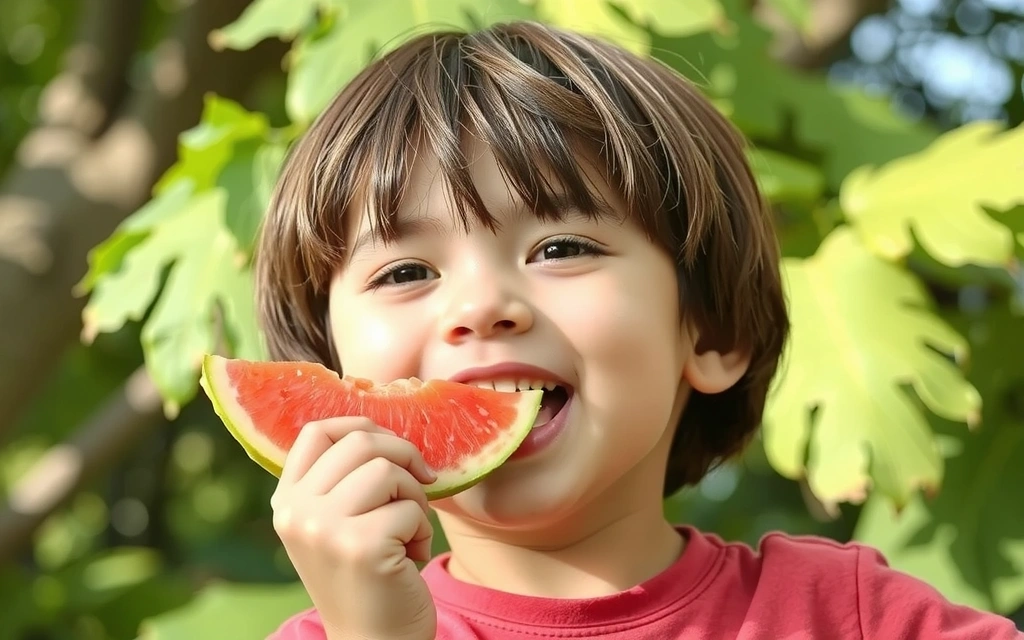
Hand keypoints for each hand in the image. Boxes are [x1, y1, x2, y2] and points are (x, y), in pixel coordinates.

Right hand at [271, 417, 437, 639]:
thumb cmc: (367, 578)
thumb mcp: (338, 524)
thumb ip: (343, 479)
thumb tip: (383, 428)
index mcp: (287, 501)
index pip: (318, 430)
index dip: (363, 425)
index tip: (392, 448)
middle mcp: (296, 512)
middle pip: (361, 441)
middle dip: (404, 458)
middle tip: (419, 487)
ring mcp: (324, 529)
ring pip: (388, 470)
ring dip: (414, 498)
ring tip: (409, 531)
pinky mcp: (360, 547)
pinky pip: (410, 508)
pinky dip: (423, 532)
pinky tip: (411, 560)